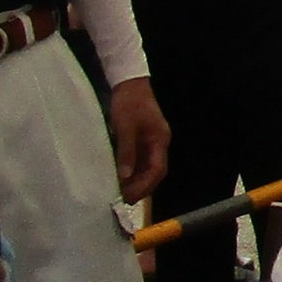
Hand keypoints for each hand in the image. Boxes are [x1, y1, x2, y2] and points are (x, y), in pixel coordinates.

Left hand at [104, 80, 170, 201]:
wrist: (129, 82)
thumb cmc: (128, 104)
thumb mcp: (125, 128)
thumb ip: (126, 152)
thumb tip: (125, 177)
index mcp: (160, 140)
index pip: (158, 170)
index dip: (145, 185)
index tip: (130, 196)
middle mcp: (159, 143)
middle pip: (155, 171)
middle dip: (141, 187)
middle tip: (124, 199)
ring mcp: (152, 141)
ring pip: (148, 167)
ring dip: (136, 180)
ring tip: (120, 191)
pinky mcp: (143, 138)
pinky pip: (141, 160)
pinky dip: (132, 171)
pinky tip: (121, 176)